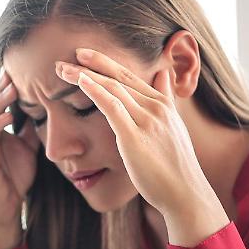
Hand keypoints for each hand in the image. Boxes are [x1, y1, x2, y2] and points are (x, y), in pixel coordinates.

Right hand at [0, 69, 39, 248]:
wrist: (4, 210)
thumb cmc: (13, 180)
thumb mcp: (27, 148)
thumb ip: (30, 129)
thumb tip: (45, 109)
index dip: (5, 85)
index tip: (21, 68)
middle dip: (0, 85)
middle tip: (13, 67)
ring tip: (12, 85)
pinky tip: (8, 115)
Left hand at [55, 48, 227, 246]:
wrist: (186, 193)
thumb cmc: (177, 166)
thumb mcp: (174, 126)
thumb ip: (167, 99)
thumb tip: (164, 74)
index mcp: (163, 104)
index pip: (130, 77)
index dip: (107, 63)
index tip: (85, 56)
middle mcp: (156, 108)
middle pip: (119, 78)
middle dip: (92, 64)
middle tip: (69, 54)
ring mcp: (147, 121)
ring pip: (113, 89)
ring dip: (85, 76)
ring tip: (63, 69)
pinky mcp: (135, 138)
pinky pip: (112, 108)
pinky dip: (95, 91)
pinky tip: (80, 82)